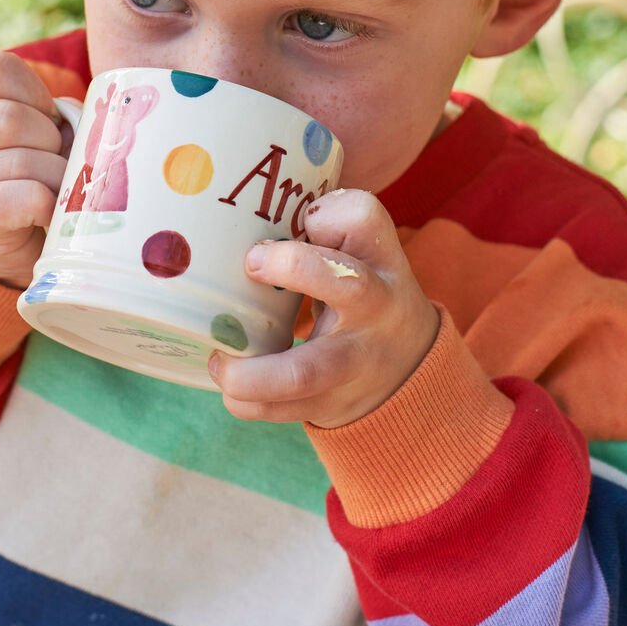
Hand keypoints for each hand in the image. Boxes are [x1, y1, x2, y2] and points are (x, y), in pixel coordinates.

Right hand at [0, 51, 71, 289]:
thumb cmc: (36, 174)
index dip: (33, 92)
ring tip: (59, 188)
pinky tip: (47, 211)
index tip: (48, 118)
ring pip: (17, 162)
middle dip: (49, 139)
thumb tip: (96, 123)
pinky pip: (11, 201)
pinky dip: (41, 204)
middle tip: (56, 159)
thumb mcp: (45, 135)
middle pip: (8, 118)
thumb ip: (65, 117)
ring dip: (54, 177)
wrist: (10, 240)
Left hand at [209, 189, 439, 428]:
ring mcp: (355, 361)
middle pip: (348, 286)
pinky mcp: (332, 401)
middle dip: (296, 269)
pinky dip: (249, 403)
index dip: (325, 215)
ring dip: (251, 371)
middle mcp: (375, 307)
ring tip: (218, 360)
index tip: (280, 219)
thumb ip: (328, 222)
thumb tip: (268, 229)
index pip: (364, 219)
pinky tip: (230, 390)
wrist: (408, 362)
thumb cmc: (365, 287)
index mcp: (377, 260)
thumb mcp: (362, 248)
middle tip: (250, 266)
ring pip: (305, 371)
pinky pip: (286, 411)